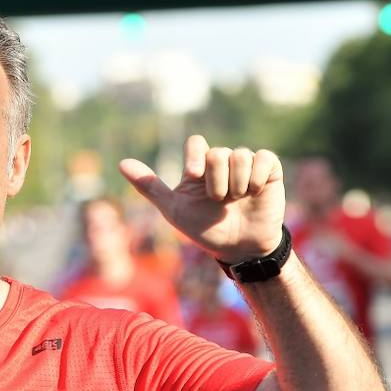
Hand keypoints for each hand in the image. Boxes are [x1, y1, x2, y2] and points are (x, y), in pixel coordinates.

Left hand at [119, 135, 284, 263]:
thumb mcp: (173, 210)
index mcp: (199, 168)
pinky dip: (257, 178)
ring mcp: (246, 165)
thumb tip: (121, 163)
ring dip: (236, 184)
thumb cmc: (205, 229)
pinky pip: (264, 158)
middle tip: (219, 200)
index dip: (195, 156)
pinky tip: (254, 193)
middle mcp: (222, 163)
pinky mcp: (269, 170)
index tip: (193, 175)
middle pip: (218, 153)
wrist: (238, 247)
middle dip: (216, 182)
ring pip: (240, 155)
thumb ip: (150, 186)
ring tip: (237, 200)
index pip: (196, 142)